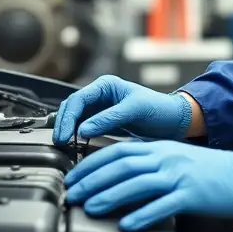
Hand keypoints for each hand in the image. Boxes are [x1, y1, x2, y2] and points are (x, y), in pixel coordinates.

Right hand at [52, 76, 191, 144]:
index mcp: (105, 85)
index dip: (68, 117)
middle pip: (71, 108)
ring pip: (74, 118)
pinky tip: (72, 146)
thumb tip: (83, 130)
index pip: (78, 99)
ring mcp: (99, 109)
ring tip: (63, 146)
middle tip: (60, 142)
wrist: (173, 120)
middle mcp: (99, 95)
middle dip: (64, 124)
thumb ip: (109, 119)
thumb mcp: (135, 110)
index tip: (66, 135)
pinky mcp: (102, 122)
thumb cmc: (158, 108)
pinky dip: (76, 135)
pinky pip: (83, 128)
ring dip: (67, 130)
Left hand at [64, 139, 232, 231]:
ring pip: (136, 183)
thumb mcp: (175, 157)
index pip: (116, 151)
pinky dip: (142, 215)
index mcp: (159, 148)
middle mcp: (165, 158)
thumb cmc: (209, 170)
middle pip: (121, 165)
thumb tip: (118, 176)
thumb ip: (149, 163)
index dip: (91, 164)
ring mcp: (177, 175)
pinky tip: (127, 225)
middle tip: (74, 194)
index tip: (75, 178)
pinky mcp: (190, 194)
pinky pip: (162, 205)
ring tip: (92, 207)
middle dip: (92, 180)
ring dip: (110, 196)